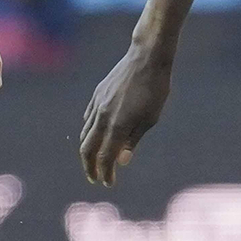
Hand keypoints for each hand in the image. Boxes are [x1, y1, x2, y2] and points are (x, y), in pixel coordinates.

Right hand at [80, 43, 172, 185]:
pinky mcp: (97, 95)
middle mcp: (103, 117)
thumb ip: (133, 140)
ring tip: (95, 160)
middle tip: (95, 178)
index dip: (105, 173)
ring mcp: (98, 105)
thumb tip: (122, 161)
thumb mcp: (150, 119)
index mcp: (118, 126)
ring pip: (85, 134)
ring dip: (88, 150)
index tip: (109, 182)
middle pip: (87, 149)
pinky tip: (95, 135)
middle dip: (89, 167)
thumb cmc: (155, 90)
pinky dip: (88, 131)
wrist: (147, 58)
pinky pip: (88, 118)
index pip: (105, 157)